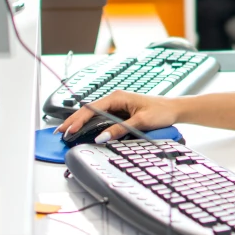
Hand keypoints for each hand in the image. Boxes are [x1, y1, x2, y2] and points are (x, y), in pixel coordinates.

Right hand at [56, 91, 177, 142]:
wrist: (173, 109)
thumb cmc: (160, 111)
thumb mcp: (141, 122)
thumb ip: (120, 129)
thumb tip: (102, 137)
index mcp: (117, 97)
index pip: (92, 108)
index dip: (78, 120)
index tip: (69, 130)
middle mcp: (114, 99)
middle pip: (88, 110)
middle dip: (73, 121)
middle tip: (60, 133)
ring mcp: (116, 105)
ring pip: (92, 114)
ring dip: (80, 122)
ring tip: (67, 132)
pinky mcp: (119, 112)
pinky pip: (100, 117)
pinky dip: (89, 124)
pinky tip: (82, 130)